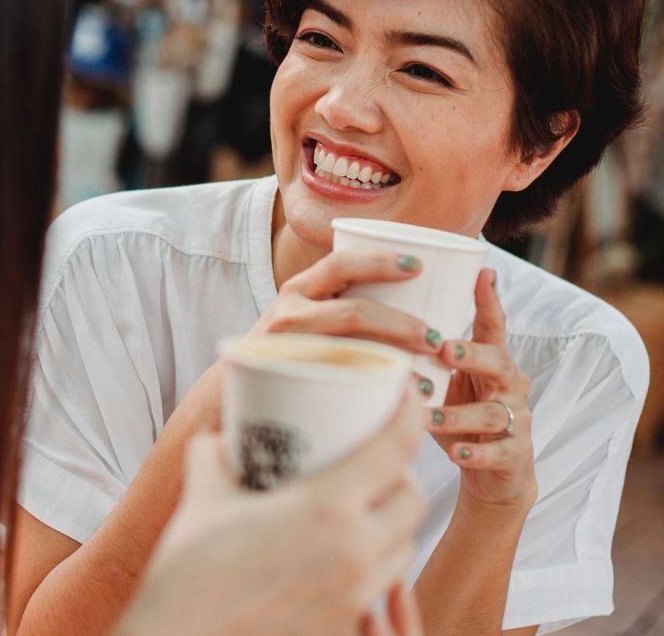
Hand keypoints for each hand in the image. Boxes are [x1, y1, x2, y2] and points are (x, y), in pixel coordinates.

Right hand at [115, 390, 427, 635]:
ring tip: (362, 512)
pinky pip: (377, 590)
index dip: (410, 414)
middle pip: (413, 502)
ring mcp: (354, 596)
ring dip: (393, 525)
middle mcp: (354, 551)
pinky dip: (370, 567)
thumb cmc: (189, 572)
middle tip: (376, 463)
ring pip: (403, 549)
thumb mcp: (203, 496)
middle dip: (403, 476)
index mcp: (327, 508)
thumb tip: (216, 440)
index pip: (395, 449)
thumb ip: (213, 457)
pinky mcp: (344, 628)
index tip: (408, 396)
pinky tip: (338, 560)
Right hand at [167, 248, 440, 436]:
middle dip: (402, 326)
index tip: (418, 267)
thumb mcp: (306, 316)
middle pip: (354, 313)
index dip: (380, 261)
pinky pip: (340, 387)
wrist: (229, 395)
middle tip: (436, 338)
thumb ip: (343, 303)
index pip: (341, 263)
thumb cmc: (288, 352)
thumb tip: (417, 293)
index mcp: (299, 289)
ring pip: (350, 353)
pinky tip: (401, 405)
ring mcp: (288, 351)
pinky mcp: (289, 385)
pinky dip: (377, 395)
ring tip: (426, 379)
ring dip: (396, 364)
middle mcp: (289, 314)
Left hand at [426, 268, 536, 509]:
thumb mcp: (444, 382)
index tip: (483, 272)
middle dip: (471, 354)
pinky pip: (500, 451)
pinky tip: (455, 453)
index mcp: (491, 361)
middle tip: (443, 350)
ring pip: (494, 411)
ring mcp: (517, 419)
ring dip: (458, 414)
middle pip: (499, 362)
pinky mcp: (517, 454)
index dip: (489, 299)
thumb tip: (372, 325)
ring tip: (428, 417)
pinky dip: (477, 452)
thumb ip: (423, 357)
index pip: (493, 326)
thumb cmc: (459, 417)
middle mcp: (509, 384)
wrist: (493, 474)